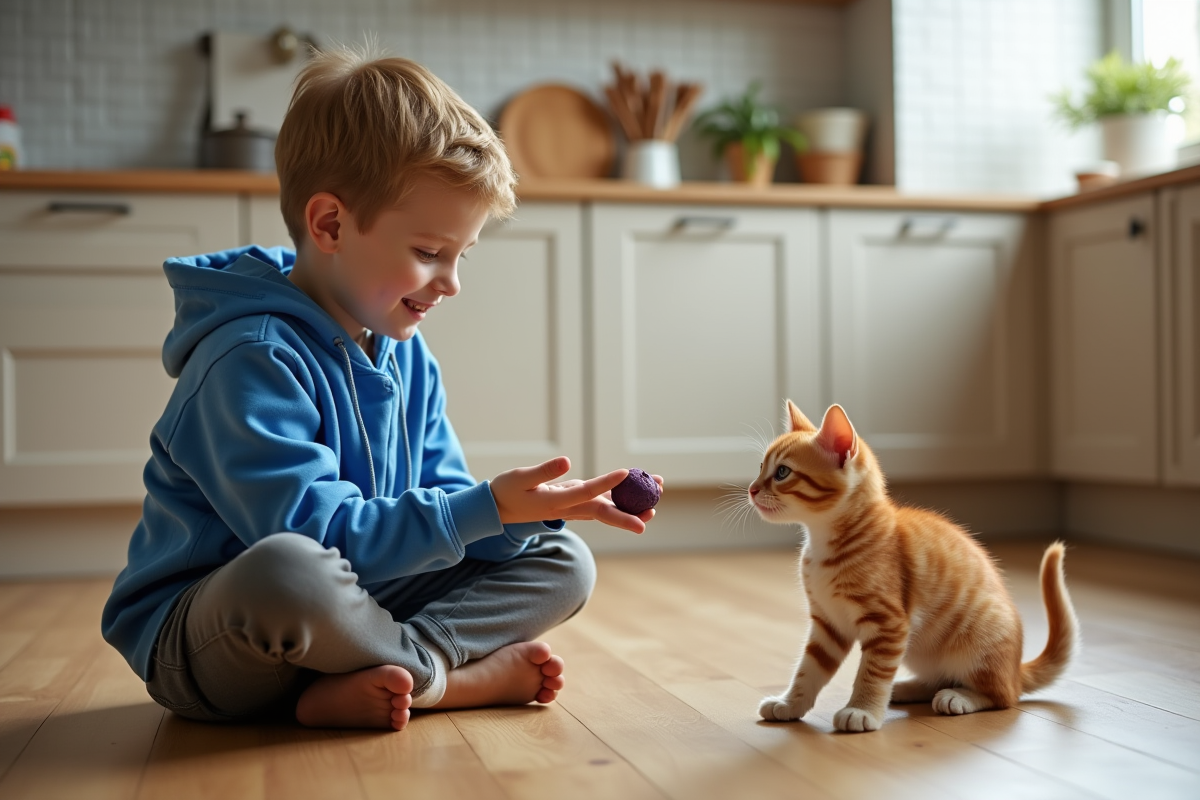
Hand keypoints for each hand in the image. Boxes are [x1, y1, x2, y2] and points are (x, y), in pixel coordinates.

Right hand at [490, 457, 660, 533]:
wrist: (498, 509)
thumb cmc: (507, 491)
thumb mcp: (521, 477)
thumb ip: (543, 471)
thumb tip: (567, 461)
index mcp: (557, 502)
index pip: (587, 493)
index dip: (606, 484)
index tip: (626, 474)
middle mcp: (570, 509)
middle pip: (605, 512)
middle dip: (631, 511)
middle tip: (655, 508)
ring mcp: (574, 508)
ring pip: (607, 508)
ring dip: (632, 504)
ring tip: (658, 492)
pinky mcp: (575, 503)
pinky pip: (602, 502)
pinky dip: (620, 497)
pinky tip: (637, 490)